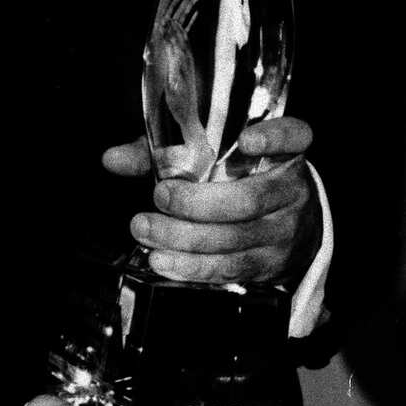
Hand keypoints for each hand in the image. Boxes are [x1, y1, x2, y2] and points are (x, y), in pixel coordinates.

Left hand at [103, 118, 320, 285]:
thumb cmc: (245, 182)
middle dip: (197, 202)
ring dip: (184, 238)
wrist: (292, 228)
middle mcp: (292, 190)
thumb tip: (113, 159)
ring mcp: (285, 231)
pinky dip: (192, 266)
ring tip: (145, 230)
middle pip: (248, 199)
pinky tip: (163, 259)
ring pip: (234, 239)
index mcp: (286, 152)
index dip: (273, 138)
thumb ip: (169, 153)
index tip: (246, 140)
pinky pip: (229, 268)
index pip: (292, 136)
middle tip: (160, 196)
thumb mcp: (220, 158)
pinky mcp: (271, 264)